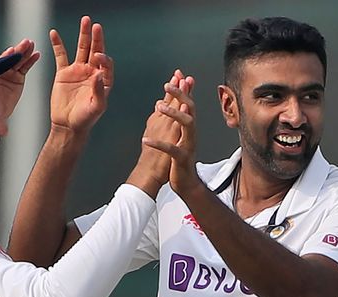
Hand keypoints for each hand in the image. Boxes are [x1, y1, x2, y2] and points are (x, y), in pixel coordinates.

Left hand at [0, 39, 40, 116]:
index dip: (5, 57)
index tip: (11, 51)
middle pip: (9, 59)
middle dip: (18, 50)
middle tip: (25, 43)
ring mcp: (9, 73)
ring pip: (18, 61)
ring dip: (25, 52)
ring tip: (31, 45)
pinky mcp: (18, 78)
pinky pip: (25, 67)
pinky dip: (30, 60)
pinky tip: (36, 54)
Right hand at [49, 16, 113, 134]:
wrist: (67, 125)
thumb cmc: (85, 119)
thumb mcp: (96, 107)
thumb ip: (99, 91)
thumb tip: (98, 74)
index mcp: (103, 80)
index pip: (105, 63)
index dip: (103, 58)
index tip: (98, 57)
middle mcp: (92, 72)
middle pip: (96, 50)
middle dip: (97, 38)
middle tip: (96, 25)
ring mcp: (77, 71)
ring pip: (81, 49)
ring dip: (83, 35)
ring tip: (85, 20)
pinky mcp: (63, 73)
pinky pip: (60, 55)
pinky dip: (57, 44)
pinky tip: (54, 32)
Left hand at [142, 77, 202, 196]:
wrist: (184, 182)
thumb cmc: (176, 159)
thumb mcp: (172, 135)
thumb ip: (169, 119)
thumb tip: (161, 100)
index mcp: (186, 127)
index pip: (186, 102)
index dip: (182, 88)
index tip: (178, 73)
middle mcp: (190, 133)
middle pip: (189, 108)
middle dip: (180, 94)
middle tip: (169, 83)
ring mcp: (188, 145)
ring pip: (186, 124)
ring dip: (174, 113)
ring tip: (160, 105)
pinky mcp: (181, 159)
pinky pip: (172, 149)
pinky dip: (158, 143)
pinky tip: (146, 140)